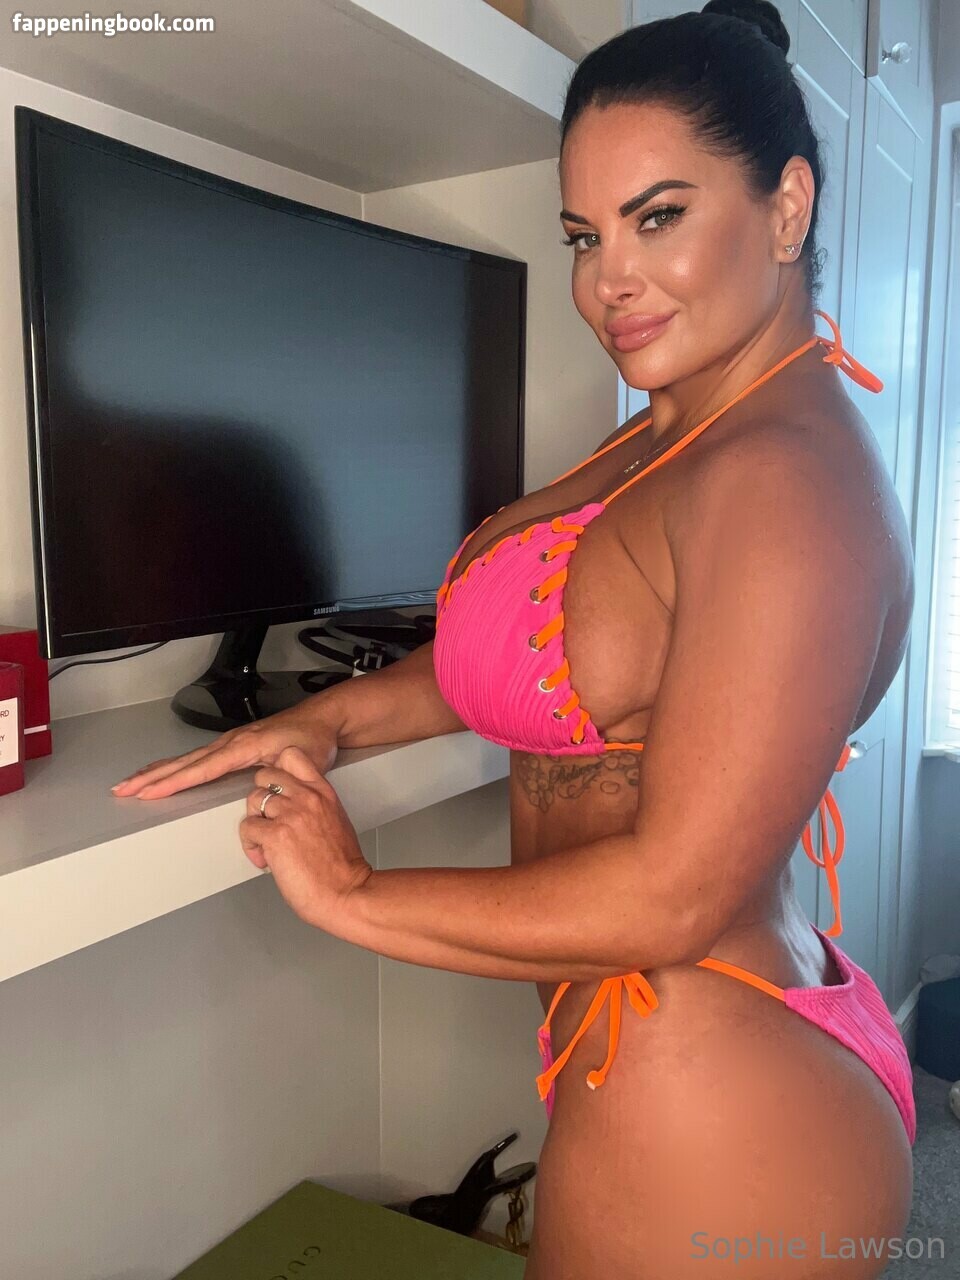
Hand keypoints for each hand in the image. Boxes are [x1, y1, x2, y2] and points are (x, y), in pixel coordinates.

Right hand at [110, 701, 339, 798]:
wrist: (323, 720)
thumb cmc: (313, 740)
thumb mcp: (301, 762)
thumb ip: (281, 777)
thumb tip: (262, 793)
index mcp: (243, 747)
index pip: (201, 769)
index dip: (173, 782)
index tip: (148, 792)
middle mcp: (231, 743)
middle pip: (183, 763)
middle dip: (151, 777)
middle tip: (122, 789)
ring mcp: (230, 743)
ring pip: (186, 760)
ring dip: (158, 771)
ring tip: (132, 783)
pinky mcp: (234, 746)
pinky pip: (198, 758)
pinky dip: (177, 767)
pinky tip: (168, 773)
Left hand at [239, 745, 372, 930]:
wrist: (346, 892)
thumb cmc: (342, 866)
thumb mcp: (336, 820)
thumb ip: (314, 805)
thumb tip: (288, 805)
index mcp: (323, 792)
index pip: (291, 756)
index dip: (277, 770)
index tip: (277, 790)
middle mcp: (306, 797)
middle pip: (264, 776)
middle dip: (261, 797)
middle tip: (267, 820)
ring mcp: (290, 814)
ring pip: (252, 800)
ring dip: (255, 824)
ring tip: (266, 845)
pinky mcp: (275, 835)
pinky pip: (247, 828)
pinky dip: (251, 846)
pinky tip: (265, 860)